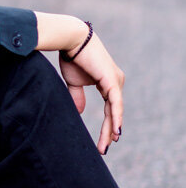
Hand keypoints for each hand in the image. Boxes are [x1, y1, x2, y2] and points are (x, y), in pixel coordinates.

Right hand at [35, 13, 124, 155]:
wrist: (71, 39)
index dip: (108, 124)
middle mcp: (115, 81)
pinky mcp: (111, 80)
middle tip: (104, 148)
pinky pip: (115, 103)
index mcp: (108, 81)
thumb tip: (79, 112)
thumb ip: (78, 96)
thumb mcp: (74, 82)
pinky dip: (116, 118)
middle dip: (109, 130)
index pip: (110, 107)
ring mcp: (115, 81)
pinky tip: (116, 131)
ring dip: (111, 129)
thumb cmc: (71, 56)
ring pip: (115, 110)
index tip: (106, 140)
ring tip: (107, 144)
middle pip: (114, 111)